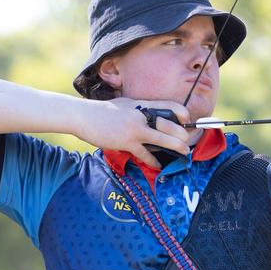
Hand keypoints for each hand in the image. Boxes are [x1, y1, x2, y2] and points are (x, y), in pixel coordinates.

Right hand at [73, 97, 190, 166]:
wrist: (83, 116)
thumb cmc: (103, 111)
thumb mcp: (125, 104)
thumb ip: (139, 109)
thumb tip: (152, 117)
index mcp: (141, 104)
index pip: (169, 105)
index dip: (182, 113)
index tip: (187, 120)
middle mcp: (141, 115)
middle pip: (169, 124)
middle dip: (183, 134)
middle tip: (188, 140)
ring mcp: (134, 129)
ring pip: (162, 140)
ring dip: (176, 147)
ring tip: (184, 152)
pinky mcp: (126, 142)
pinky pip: (145, 154)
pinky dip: (153, 161)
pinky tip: (159, 165)